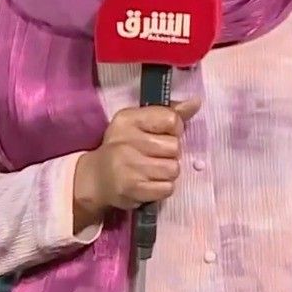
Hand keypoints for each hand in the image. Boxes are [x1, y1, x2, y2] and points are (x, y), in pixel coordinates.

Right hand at [73, 97, 200, 233]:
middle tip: (155, 156)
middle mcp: (126, 141)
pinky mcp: (132, 189)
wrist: (96, 178)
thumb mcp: (140, 123)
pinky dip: (162, 188)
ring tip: (152, 171)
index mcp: (128, 119)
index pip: (171, 119)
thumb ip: (169, 112)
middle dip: (170, 154)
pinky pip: (167, 188)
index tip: (163, 135)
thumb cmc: (124, 146)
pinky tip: (150, 183)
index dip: (174, 130)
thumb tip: (196, 102)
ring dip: (167, 172)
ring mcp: (128, 166)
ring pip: (173, 169)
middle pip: (175, 147)